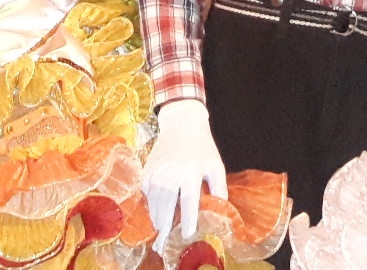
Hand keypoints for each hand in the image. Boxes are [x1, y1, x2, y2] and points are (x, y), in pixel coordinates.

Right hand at [141, 99, 225, 247]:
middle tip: (165, 244)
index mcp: (189, 174)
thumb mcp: (215, 166)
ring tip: (161, 234)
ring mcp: (155, 174)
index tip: (187, 235)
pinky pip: (147, 196)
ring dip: (158, 221)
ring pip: (154, 206)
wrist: (181, 124)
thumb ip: (219, 190)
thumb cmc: (202, 146)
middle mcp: (170, 175)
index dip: (188, 222)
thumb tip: (220, 210)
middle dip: (166, 230)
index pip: (188, 204)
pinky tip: (158, 212)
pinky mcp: (146, 173)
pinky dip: (151, 206)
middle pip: (165, 210)